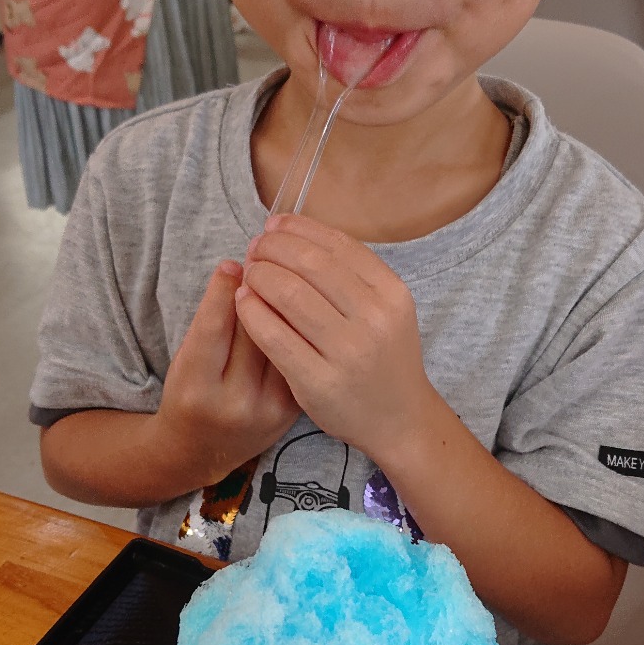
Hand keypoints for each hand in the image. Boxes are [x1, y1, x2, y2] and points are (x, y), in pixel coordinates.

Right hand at [155, 259, 299, 488]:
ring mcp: (269, 410)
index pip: (213, 329)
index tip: (233, 263)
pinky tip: (308, 303)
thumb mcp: (187, 359)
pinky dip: (303, 330)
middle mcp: (235, 403)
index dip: (224, 292)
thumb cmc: (193, 392)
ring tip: (290, 276)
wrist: (206, 450)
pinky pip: (301, 357)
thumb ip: (210, 322)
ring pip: (284, 343)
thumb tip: (239, 268)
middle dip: (262, 292)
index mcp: (196, 388)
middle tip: (267, 259)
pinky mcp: (293, 411)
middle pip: (255, 332)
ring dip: (290, 305)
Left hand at [235, 215, 433, 463]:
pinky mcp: (319, 382)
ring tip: (249, 272)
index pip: (338, 245)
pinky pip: (275, 337)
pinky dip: (252, 312)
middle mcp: (374, 319)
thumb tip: (293, 233)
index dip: (299, 229)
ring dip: (259, 275)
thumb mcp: (386, 310)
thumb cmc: (384, 357)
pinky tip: (244, 302)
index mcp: (392, 294)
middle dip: (273, 249)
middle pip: (310, 265)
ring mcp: (348, 353)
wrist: (399, 418)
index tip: (274, 226)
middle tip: (255, 248)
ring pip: (289, 295)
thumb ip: (351, 274)